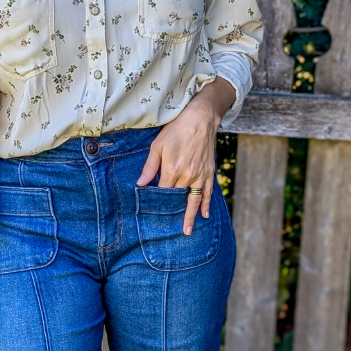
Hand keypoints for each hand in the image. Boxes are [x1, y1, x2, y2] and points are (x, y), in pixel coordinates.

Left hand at [136, 77, 235, 234]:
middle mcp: (188, 176)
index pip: (163, 193)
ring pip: (194, 200)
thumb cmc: (177, 130)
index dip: (157, 202)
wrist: (201, 118)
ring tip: (187, 231)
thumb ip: (150, 167)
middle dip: (172, 214)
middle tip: (167, 233)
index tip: (151, 214)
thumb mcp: (158, 146)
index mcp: (173, 170)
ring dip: (190, 216)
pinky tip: (204, 215)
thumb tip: (140, 185)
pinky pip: (208, 193)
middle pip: (177, 199)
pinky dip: (206, 205)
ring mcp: (200, 176)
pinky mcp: (209, 173)